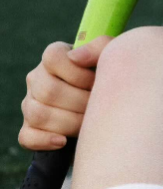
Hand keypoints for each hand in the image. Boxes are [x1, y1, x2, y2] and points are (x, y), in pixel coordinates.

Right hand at [19, 36, 114, 150]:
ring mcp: (30, 103)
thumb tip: (75, 57)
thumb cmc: (107, 74)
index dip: (77, 73)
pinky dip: (45, 141)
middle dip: (79, 102)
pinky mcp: (28, 128)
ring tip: (87, 123)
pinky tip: (64, 141)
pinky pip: (27, 137)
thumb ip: (98, 47)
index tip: (96, 81)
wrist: (105, 102)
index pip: (53, 59)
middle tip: (97, 107)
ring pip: (38, 115)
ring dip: (68, 123)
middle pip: (48, 91)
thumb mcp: (109, 55)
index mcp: (53, 56)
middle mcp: (37, 78)